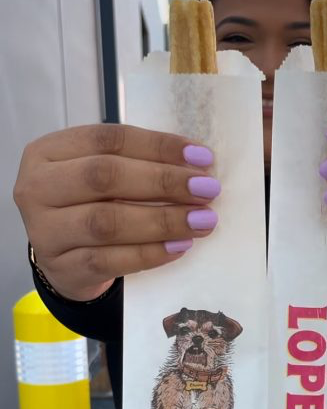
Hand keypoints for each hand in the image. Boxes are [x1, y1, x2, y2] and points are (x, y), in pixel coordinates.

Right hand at [14, 124, 219, 300]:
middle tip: (207, 190)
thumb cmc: (91, 205)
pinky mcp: (61, 268)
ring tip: (201, 221)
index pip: (108, 139)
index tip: (202, 157)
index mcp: (48, 152)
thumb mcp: (103, 176)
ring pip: (106, 222)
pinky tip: (179, 247)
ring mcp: (44, 231)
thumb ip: (139, 163)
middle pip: (104, 176)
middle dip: (163, 182)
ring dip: (162, 220)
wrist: (66, 260)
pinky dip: (149, 253)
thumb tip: (197, 164)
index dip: (158, 146)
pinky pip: (109, 260)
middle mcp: (37, 188)